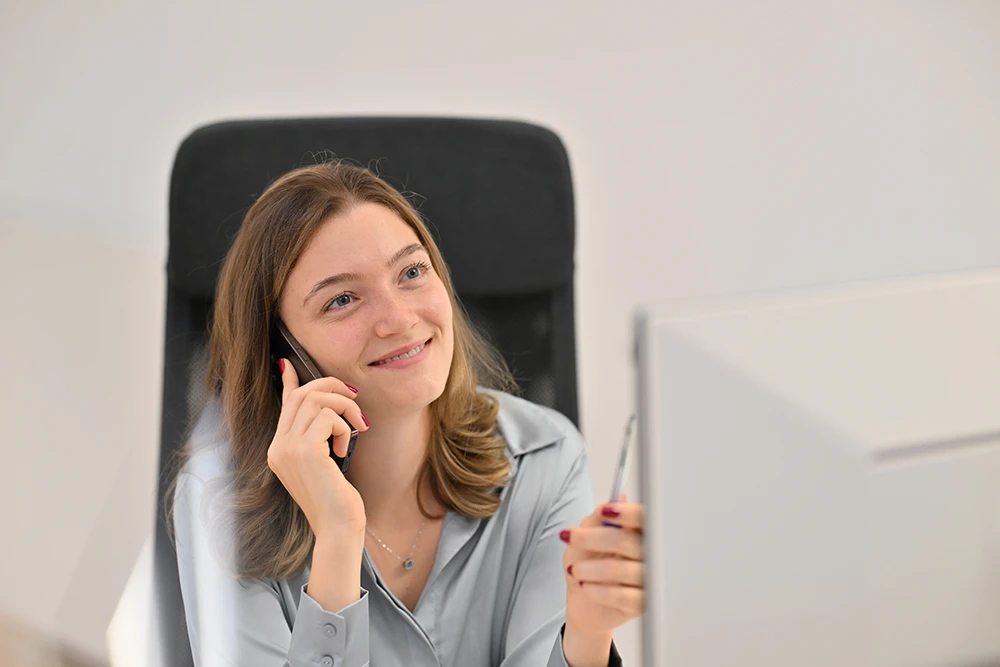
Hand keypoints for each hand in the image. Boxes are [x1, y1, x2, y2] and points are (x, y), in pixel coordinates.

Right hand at [267, 359, 370, 542]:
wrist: (338, 529)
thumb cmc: (337, 499)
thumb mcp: (325, 462)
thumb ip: (320, 436)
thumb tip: (329, 412)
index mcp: (279, 449)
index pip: (284, 405)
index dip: (290, 382)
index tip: (288, 364)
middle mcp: (278, 447)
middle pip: (301, 394)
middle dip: (332, 388)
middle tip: (355, 400)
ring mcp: (288, 449)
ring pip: (316, 400)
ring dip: (345, 408)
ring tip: (358, 429)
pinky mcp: (305, 451)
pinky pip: (329, 417)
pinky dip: (345, 427)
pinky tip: (346, 450)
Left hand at [562, 499, 644, 635]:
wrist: (586, 604)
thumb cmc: (589, 566)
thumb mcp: (587, 535)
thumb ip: (601, 517)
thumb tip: (616, 500)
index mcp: (639, 533)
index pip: (644, 518)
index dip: (628, 513)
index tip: (606, 512)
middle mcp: (649, 555)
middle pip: (628, 541)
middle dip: (593, 539)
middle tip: (572, 539)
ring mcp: (648, 581)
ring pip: (621, 569)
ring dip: (590, 569)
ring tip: (576, 570)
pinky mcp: (643, 605)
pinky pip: (623, 596)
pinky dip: (598, 590)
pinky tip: (586, 587)